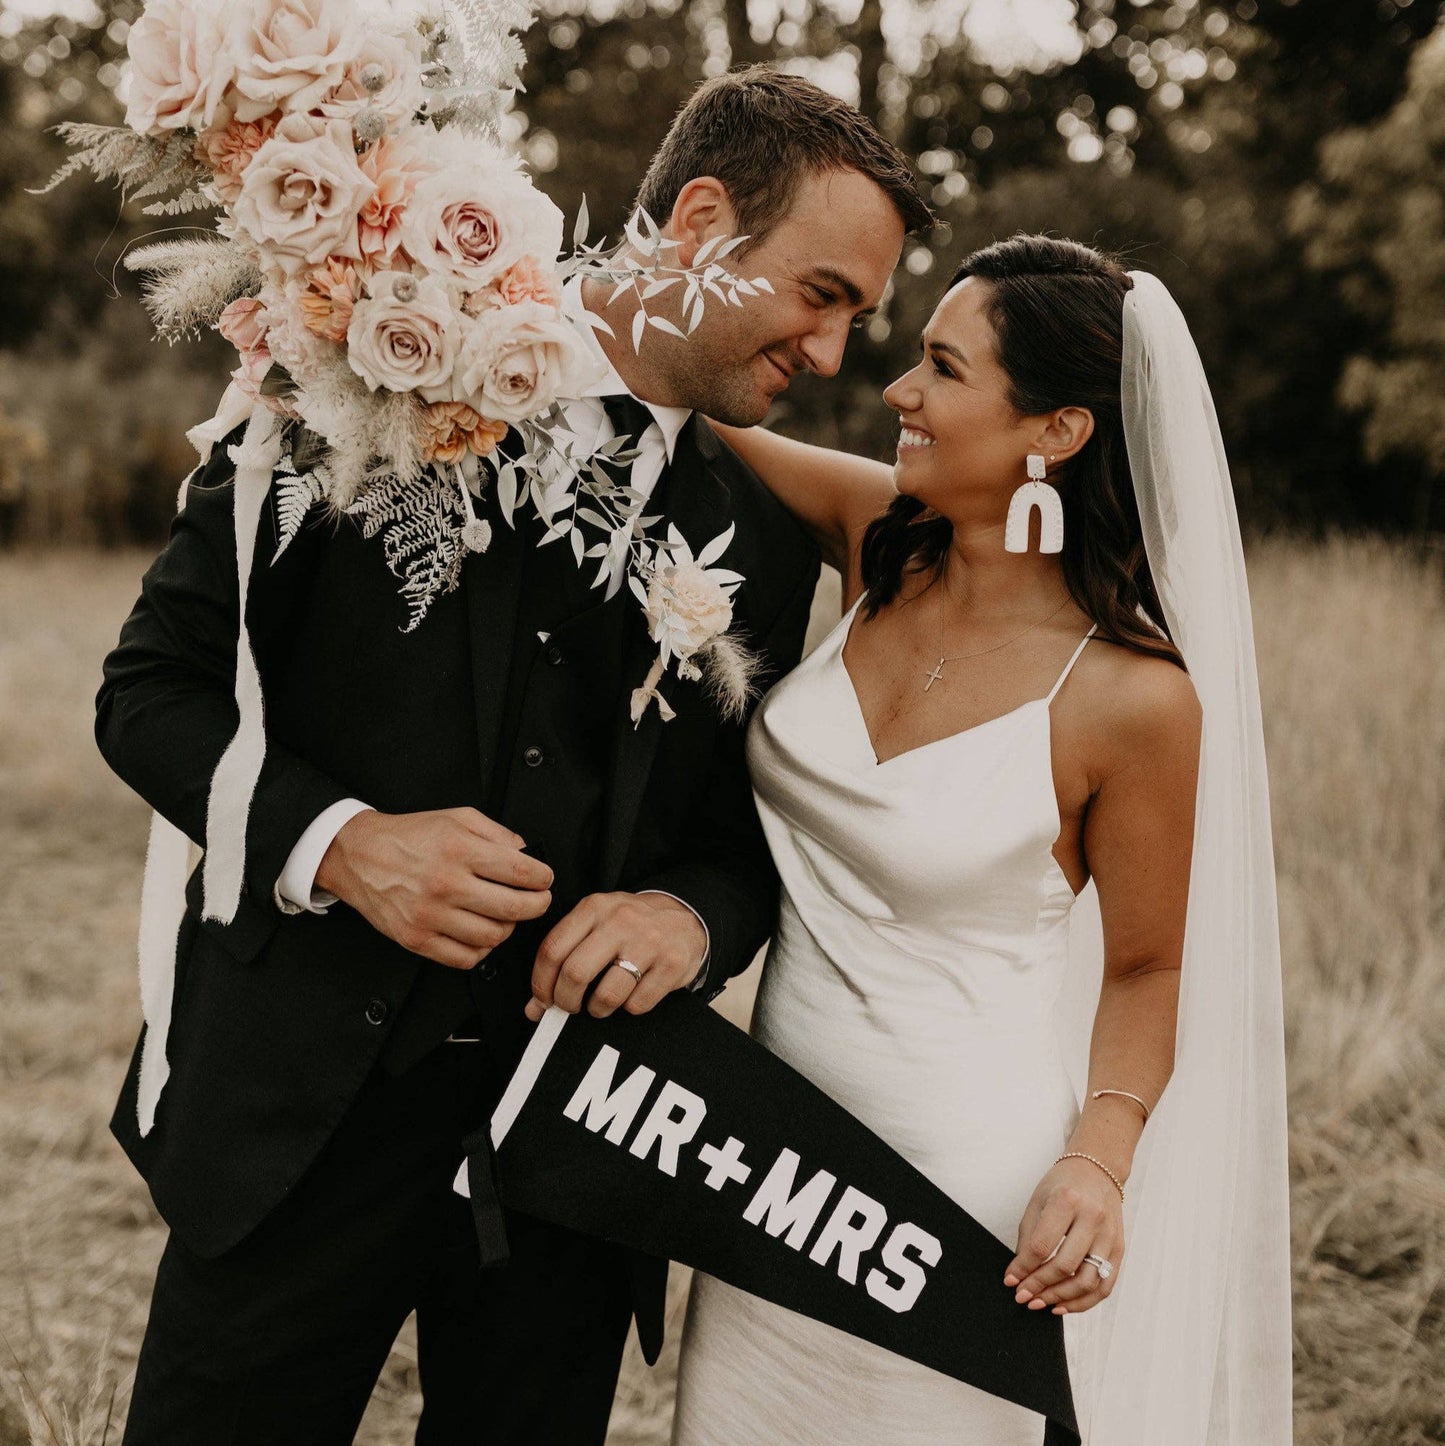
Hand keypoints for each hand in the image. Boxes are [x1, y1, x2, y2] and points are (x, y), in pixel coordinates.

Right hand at [316, 807, 553, 969]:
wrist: (359, 855)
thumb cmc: (408, 837)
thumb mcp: (457, 818)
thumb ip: (497, 833)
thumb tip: (527, 852)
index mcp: (458, 850)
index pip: (520, 871)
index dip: (543, 878)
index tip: (544, 879)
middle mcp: (445, 884)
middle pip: (513, 909)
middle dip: (538, 905)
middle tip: (538, 900)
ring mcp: (430, 916)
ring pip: (492, 937)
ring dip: (509, 928)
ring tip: (506, 915)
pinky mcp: (417, 939)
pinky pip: (465, 958)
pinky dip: (482, 950)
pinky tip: (481, 933)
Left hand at [525, 892, 706, 1021]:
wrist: (684, 918)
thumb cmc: (630, 927)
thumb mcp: (596, 927)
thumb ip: (563, 959)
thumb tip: (534, 1008)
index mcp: (594, 908)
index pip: (553, 949)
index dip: (541, 983)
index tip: (543, 1001)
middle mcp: (620, 921)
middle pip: (575, 972)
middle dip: (566, 1001)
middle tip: (569, 1007)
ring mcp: (649, 942)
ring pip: (607, 993)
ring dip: (597, 1009)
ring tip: (600, 1004)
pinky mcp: (672, 964)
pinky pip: (637, 1004)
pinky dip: (629, 1008)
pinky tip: (631, 995)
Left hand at [1003, 1157, 1123, 1315]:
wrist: (1097, 1171)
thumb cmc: (1062, 1186)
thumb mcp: (1038, 1202)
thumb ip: (1029, 1238)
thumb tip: (1018, 1274)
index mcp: (1067, 1201)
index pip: (1042, 1245)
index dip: (1023, 1268)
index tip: (1010, 1281)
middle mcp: (1092, 1218)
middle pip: (1065, 1266)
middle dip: (1039, 1286)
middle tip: (1022, 1297)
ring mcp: (1109, 1235)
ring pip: (1087, 1281)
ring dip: (1061, 1298)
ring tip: (1040, 1303)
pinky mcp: (1119, 1249)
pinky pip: (1104, 1285)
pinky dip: (1084, 1301)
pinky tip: (1063, 1305)